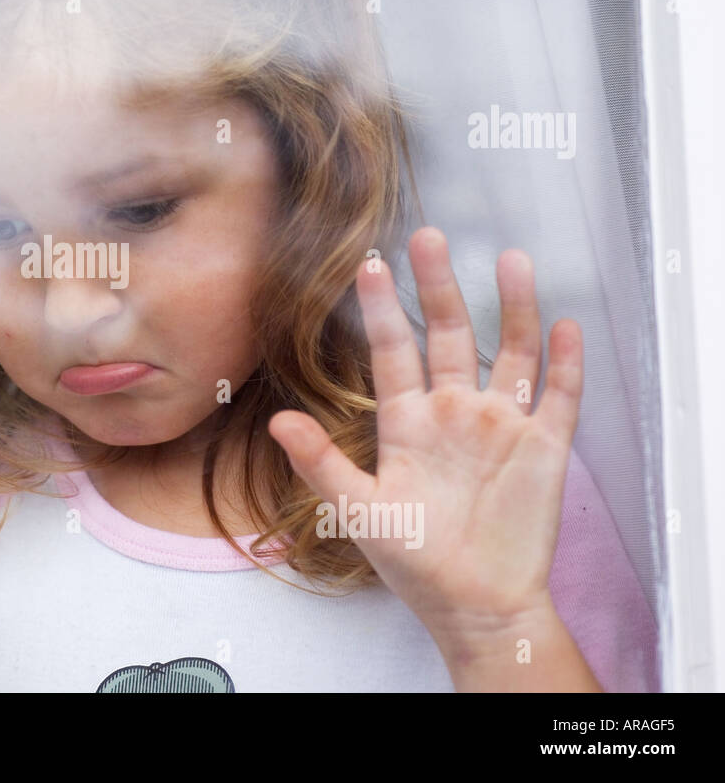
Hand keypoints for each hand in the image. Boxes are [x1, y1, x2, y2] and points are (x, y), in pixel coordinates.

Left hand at [269, 227, 582, 646]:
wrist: (476, 605)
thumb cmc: (415, 562)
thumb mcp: (360, 512)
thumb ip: (320, 464)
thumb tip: (277, 421)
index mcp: (407, 422)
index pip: (392, 351)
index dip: (380, 309)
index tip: (366, 264)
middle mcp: (452, 412)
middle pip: (447, 334)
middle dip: (437, 286)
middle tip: (427, 235)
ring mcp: (499, 425)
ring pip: (508, 351)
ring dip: (511, 308)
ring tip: (509, 259)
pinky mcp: (543, 447)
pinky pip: (558, 395)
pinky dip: (564, 362)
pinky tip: (565, 325)